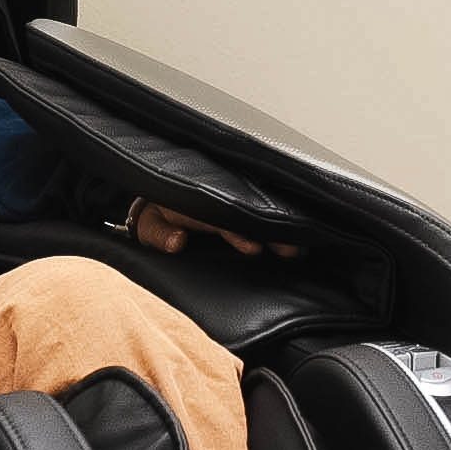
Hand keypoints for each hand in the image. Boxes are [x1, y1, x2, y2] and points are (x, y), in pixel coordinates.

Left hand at [130, 198, 293, 259]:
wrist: (161, 201)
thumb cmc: (157, 214)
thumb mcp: (150, 225)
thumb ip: (161, 235)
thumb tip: (177, 242)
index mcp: (199, 203)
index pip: (221, 217)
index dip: (237, 233)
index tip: (254, 247)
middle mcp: (221, 202)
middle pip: (250, 215)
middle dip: (271, 230)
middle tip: (292, 248)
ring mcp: (231, 207)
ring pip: (259, 217)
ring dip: (279, 231)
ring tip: (300, 247)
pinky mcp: (239, 213)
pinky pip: (259, 217)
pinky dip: (278, 227)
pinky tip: (300, 240)